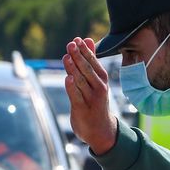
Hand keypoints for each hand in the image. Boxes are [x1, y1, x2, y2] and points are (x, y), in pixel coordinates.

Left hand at [62, 37, 117, 154]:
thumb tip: (86, 39)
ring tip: (67, 57)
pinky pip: (76, 96)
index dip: (85, 51)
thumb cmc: (95, 101)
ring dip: (74, 69)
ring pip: (81, 81)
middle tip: (71, 44)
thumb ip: (90, 60)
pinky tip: (68, 78)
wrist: (100, 130)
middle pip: (87, 70)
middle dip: (78, 56)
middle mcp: (99, 88)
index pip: (93, 62)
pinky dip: (72, 87)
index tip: (77, 40)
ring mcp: (91, 99)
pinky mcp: (82, 109)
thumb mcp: (95, 80)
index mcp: (101, 79)